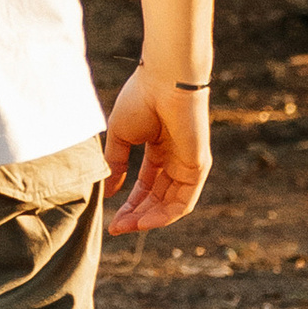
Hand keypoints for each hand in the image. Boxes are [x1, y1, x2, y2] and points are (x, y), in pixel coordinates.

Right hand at [103, 64, 210, 234]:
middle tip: (116, 228)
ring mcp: (188, 165)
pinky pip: (183, 200)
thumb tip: (109, 192)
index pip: (145, 185)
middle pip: (157, 198)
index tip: (111, 219)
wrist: (164, 80)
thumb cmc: (141, 99)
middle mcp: (175, 160)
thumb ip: (115, 163)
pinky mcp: (198, 167)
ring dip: (149, 219)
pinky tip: (144, 221)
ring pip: (170, 203)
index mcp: (158, 149)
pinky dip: (165, 214)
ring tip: (127, 227)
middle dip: (136, 214)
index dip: (128, 203)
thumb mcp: (120, 136)